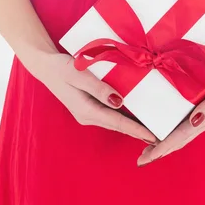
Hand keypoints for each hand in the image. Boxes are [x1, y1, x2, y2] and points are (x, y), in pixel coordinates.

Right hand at [23, 51, 157, 143]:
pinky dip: (123, 119)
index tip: (152, 137)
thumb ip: (98, 88)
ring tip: (151, 131)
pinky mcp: (89, 107)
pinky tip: (134, 118)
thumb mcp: (79, 75)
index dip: (136, 130)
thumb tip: (118, 102)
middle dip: (137, 132)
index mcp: (87, 110)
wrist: (45, 66)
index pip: (117, 122)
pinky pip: (110, 115)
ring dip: (131, 127)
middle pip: (118, 126)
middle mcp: (88, 116)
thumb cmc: (62, 68)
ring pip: (114, 122)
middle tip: (159, 138)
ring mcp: (88, 113)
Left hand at [136, 62, 204, 165]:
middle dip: (159, 151)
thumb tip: (195, 121)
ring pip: (180, 134)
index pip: (180, 138)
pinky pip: (184, 123)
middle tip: (140, 160)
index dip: (162, 149)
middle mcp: (203, 120)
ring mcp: (204, 115)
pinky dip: (171, 130)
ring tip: (148, 149)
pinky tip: (163, 128)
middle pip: (178, 140)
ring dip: (164, 143)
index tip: (146, 158)